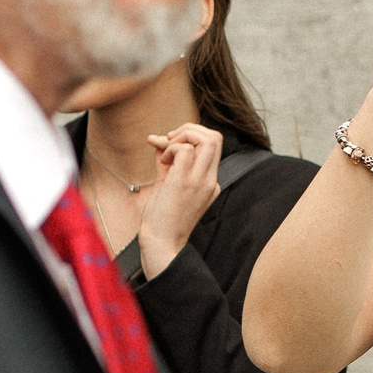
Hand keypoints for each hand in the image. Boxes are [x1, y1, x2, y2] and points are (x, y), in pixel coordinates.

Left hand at [137, 125, 223, 276]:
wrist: (161, 243)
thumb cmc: (162, 218)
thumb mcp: (167, 184)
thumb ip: (166, 160)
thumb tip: (157, 139)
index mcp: (210, 182)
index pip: (213, 145)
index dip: (192, 136)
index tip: (170, 145)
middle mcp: (210, 180)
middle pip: (215, 137)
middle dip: (190, 129)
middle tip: (170, 141)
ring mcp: (200, 181)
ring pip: (207, 138)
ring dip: (182, 136)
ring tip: (166, 152)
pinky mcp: (186, 182)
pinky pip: (185, 149)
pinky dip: (171, 148)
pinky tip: (162, 163)